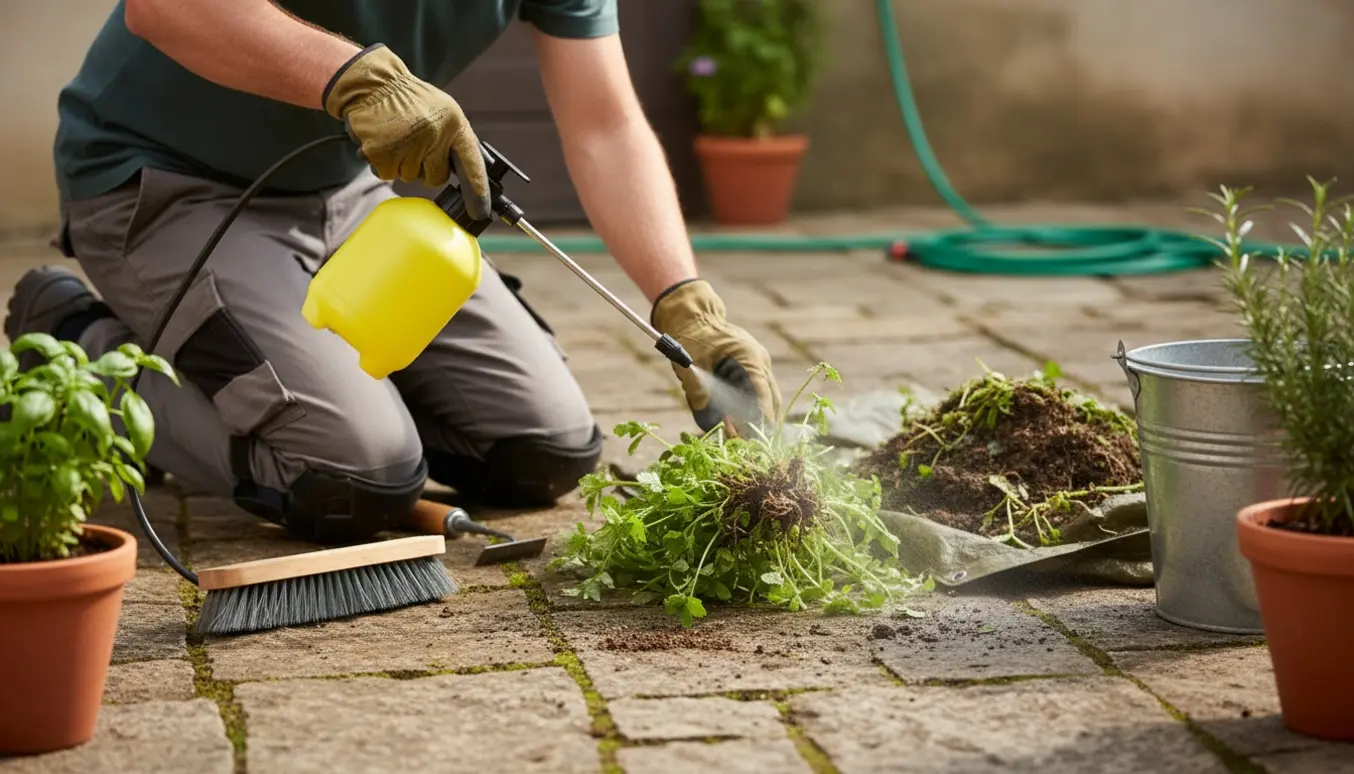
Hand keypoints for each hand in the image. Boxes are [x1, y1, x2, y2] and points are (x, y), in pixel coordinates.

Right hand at [323, 44, 490, 219]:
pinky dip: (383, 163)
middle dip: (426, 167)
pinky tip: (383, 141)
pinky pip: (388, 174)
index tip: (480, 211)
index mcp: (453, 123)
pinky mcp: (383, 153)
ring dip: (402, 163)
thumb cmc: (410, 99)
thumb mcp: (444, 111)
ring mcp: (408, 146)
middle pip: (436, 178)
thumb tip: (467, 173)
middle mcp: (434, 135)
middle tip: (415, 144)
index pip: (472, 162)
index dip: (478, 190)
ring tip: (397, 137)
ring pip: (410, 177)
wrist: (374, 85)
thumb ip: (454, 139)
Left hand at [651, 279, 781, 431]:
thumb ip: (697, 391)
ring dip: (755, 417)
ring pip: (765, 398)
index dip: (761, 418)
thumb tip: (708, 422)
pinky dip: (747, 409)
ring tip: (741, 438)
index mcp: (750, 357)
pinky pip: (753, 394)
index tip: (757, 439)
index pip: (763, 393)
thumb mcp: (690, 363)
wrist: (691, 314)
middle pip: (771, 399)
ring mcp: (756, 365)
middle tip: (750, 446)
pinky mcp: (748, 370)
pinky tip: (735, 423)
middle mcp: (759, 362)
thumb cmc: (691, 335)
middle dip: (761, 423)